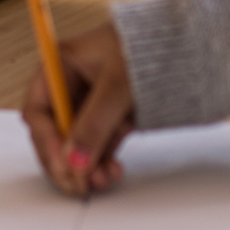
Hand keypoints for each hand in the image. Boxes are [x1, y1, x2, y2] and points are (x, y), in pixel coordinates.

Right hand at [23, 21, 138, 197]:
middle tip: (77, 184)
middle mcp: (71, 86)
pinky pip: (98, 147)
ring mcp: (91, 104)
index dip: (46, 140)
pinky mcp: (110, 118)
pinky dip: (102, 163)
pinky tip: (112, 172)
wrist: (190, 46)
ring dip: (85, 167)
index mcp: (61, 65)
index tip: (63, 164)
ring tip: (102, 180)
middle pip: (53, 133)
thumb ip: (94, 125)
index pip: (39, 111)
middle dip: (65, 160)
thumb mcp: (117, 86)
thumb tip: (75, 162)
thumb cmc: (149, 48)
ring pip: (76, 145)